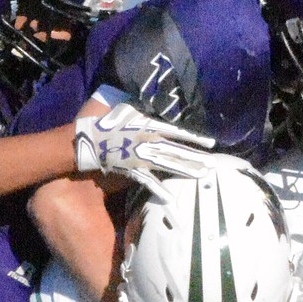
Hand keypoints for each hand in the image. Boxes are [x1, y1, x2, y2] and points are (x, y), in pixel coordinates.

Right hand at [74, 103, 214, 178]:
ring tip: (202, 174)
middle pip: (177, 151)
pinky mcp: (133, 171)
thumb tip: (155, 103)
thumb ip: (143, 110)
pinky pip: (148, 182)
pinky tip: (171, 198)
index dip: (194, 138)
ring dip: (185, 170)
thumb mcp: (128, 109)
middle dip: (195, 157)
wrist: (89, 139)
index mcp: (149, 127)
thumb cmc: (107, 123)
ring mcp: (141, 158)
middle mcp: (149, 143)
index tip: (210, 143)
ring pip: (168, 165)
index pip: (177, 132)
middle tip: (212, 163)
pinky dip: (158, 190)